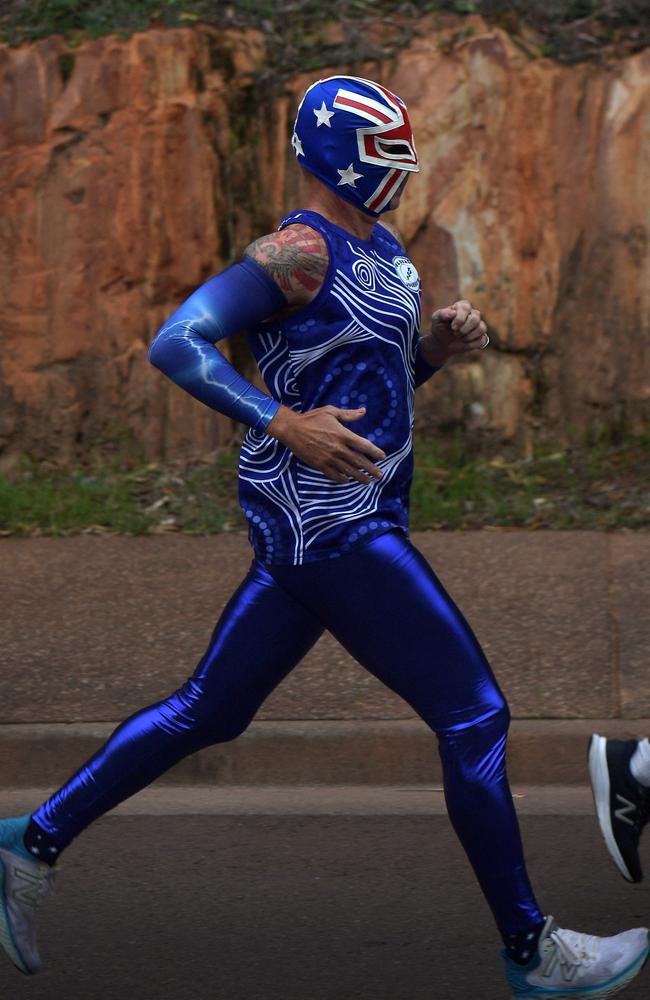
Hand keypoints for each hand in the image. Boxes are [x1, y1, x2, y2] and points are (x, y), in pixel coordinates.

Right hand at [266, 404, 385, 484]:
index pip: (364, 445)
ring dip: (359, 477)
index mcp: (343, 434)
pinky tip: (347, 481)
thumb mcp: (331, 412)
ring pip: (348, 471)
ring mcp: (329, 458)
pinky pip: (334, 475)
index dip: (375, 452)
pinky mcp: (320, 465)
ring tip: (367, 482)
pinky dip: (342, 479)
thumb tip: (363, 411)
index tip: (382, 456)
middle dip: (371, 469)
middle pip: (359, 461)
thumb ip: (348, 414)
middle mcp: (338, 448)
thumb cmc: (312, 418)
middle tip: (380, 475)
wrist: (292, 429)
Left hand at [428, 299, 488, 359]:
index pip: (466, 308)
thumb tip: (453, 313)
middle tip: (455, 334)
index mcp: (463, 306)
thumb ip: (442, 314)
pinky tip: (464, 343)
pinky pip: (482, 340)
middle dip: (464, 329)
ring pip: (481, 329)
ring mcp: (479, 325)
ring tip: (459, 338)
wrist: (442, 343)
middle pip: (475, 319)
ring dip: (468, 337)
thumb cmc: (440, 328)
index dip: (459, 319)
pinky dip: (471, 344)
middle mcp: (473, 313)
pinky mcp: (482, 336)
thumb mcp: (437, 319)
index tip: (452, 327)